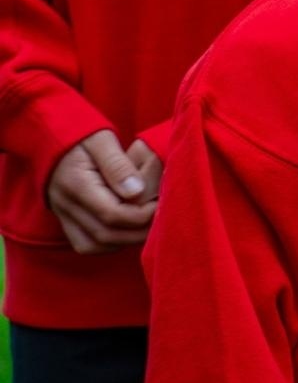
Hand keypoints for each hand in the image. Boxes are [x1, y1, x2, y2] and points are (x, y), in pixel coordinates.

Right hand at [46, 129, 156, 253]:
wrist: (51, 139)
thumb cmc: (83, 137)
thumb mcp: (102, 140)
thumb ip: (118, 165)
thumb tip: (136, 192)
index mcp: (76, 185)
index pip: (112, 214)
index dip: (141, 215)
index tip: (160, 204)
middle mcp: (66, 206)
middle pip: (105, 235)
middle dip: (138, 233)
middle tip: (161, 220)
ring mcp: (64, 216)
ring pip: (95, 245)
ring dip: (125, 241)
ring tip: (148, 226)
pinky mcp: (66, 221)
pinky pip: (86, 244)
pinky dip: (110, 244)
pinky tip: (128, 231)